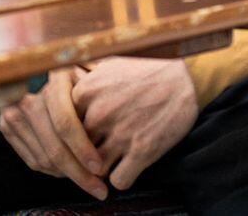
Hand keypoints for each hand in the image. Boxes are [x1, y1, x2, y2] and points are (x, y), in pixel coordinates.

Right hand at [0, 66, 108, 200]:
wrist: (40, 76)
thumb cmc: (80, 84)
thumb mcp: (91, 86)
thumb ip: (97, 106)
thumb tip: (112, 139)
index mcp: (53, 81)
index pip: (65, 123)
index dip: (82, 148)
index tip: (100, 168)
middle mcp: (27, 96)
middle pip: (54, 148)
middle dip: (80, 173)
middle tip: (100, 189)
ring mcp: (12, 112)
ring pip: (45, 159)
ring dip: (69, 175)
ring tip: (90, 181)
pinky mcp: (5, 126)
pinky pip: (34, 161)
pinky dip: (55, 171)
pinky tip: (71, 172)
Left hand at [71, 56, 198, 191]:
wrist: (185, 79)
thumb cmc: (145, 73)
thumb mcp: (107, 68)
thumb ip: (83, 83)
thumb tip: (64, 93)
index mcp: (86, 92)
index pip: (62, 126)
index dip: (70, 134)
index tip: (79, 138)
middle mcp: (99, 113)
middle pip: (76, 149)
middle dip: (84, 155)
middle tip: (93, 156)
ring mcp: (121, 134)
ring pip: (95, 169)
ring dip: (101, 169)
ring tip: (111, 163)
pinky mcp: (142, 151)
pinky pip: (119, 181)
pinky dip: (121, 178)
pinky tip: (127, 168)